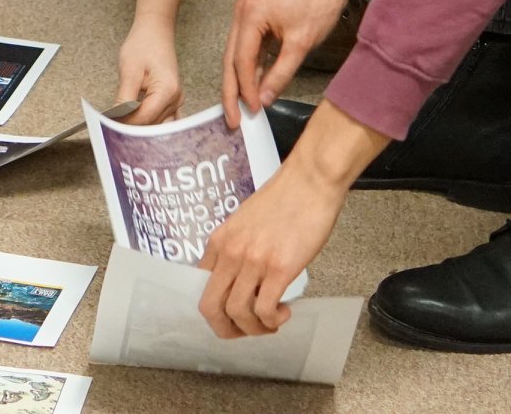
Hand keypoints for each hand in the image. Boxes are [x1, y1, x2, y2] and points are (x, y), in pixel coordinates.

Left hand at [116, 18, 182, 123]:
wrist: (155, 31)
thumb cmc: (144, 44)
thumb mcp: (129, 70)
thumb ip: (124, 99)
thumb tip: (115, 121)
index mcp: (167, 91)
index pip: (144, 119)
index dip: (125, 124)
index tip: (108, 126)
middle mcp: (176, 99)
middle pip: (151, 125)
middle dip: (131, 128)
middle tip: (112, 128)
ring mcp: (176, 101)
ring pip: (157, 126)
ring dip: (140, 128)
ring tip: (122, 126)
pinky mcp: (172, 101)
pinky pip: (161, 120)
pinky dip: (148, 123)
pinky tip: (135, 122)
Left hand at [197, 153, 348, 336]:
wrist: (310, 180)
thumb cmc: (285, 198)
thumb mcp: (245, 222)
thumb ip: (237, 248)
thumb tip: (239, 279)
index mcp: (220, 240)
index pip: (200, 288)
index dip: (215, 310)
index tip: (232, 315)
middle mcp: (230, 252)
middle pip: (210, 308)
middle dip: (227, 329)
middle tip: (247, 330)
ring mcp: (253, 261)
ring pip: (236, 313)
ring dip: (253, 328)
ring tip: (271, 322)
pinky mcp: (278, 268)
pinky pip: (264, 310)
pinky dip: (272, 321)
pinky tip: (284, 313)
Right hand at [221, 0, 354, 126]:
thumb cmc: (318, 4)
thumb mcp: (300, 44)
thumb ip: (280, 74)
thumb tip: (265, 100)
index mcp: (250, 15)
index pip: (242, 60)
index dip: (246, 89)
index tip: (252, 111)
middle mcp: (242, 13)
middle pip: (232, 59)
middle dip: (233, 91)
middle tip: (233, 120)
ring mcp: (247, 15)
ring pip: (238, 56)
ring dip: (241, 82)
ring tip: (241, 109)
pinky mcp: (256, 19)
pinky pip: (249, 49)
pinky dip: (252, 68)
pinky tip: (253, 88)